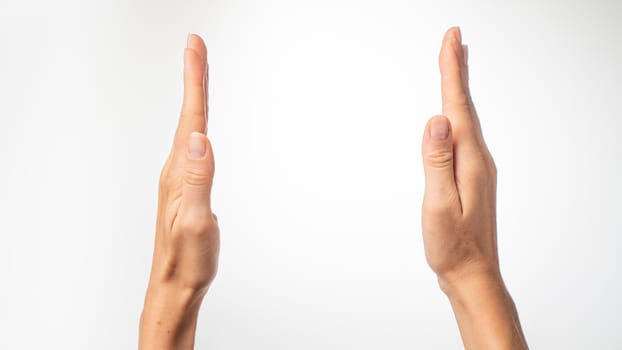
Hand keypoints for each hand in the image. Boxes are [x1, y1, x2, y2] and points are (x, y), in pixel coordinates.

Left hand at [139, 34, 218, 349]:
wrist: (175, 284)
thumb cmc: (186, 259)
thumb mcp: (195, 221)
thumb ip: (197, 179)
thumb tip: (200, 137)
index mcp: (180, 172)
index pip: (190, 119)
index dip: (194, 81)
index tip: (194, 48)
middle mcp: (177, 168)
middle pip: (188, 114)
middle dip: (194, 77)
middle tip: (195, 46)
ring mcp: (181, 177)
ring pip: (190, 126)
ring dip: (194, 96)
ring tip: (198, 73)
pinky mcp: (188, 185)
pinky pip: (194, 144)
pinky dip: (197, 122)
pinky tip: (199, 123)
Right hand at [421, 27, 527, 348]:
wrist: (472, 274)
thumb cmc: (453, 245)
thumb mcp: (440, 205)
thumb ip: (438, 162)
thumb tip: (437, 120)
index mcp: (470, 161)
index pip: (458, 107)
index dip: (453, 70)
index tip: (452, 39)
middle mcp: (478, 159)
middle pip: (465, 106)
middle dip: (458, 70)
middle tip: (455, 40)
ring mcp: (477, 167)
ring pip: (466, 118)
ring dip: (459, 89)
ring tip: (457, 65)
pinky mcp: (471, 176)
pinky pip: (464, 134)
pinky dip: (459, 113)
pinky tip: (456, 115)